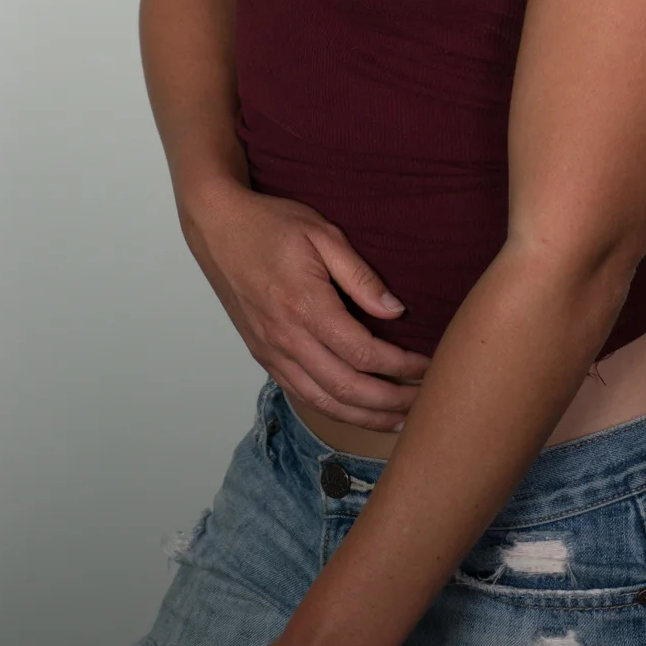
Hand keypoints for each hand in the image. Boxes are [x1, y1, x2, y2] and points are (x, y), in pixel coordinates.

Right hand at [178, 178, 430, 428]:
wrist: (218, 228)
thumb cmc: (271, 224)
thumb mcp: (323, 234)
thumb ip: (361, 276)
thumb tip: (395, 311)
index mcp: (305, 306)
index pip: (363, 352)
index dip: (400, 367)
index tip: (427, 366)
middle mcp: (286, 337)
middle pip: (346, 388)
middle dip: (390, 402)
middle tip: (424, 402)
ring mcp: (271, 351)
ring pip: (323, 401)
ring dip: (364, 416)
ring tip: (399, 420)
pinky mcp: (263, 355)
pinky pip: (301, 394)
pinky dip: (333, 409)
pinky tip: (357, 412)